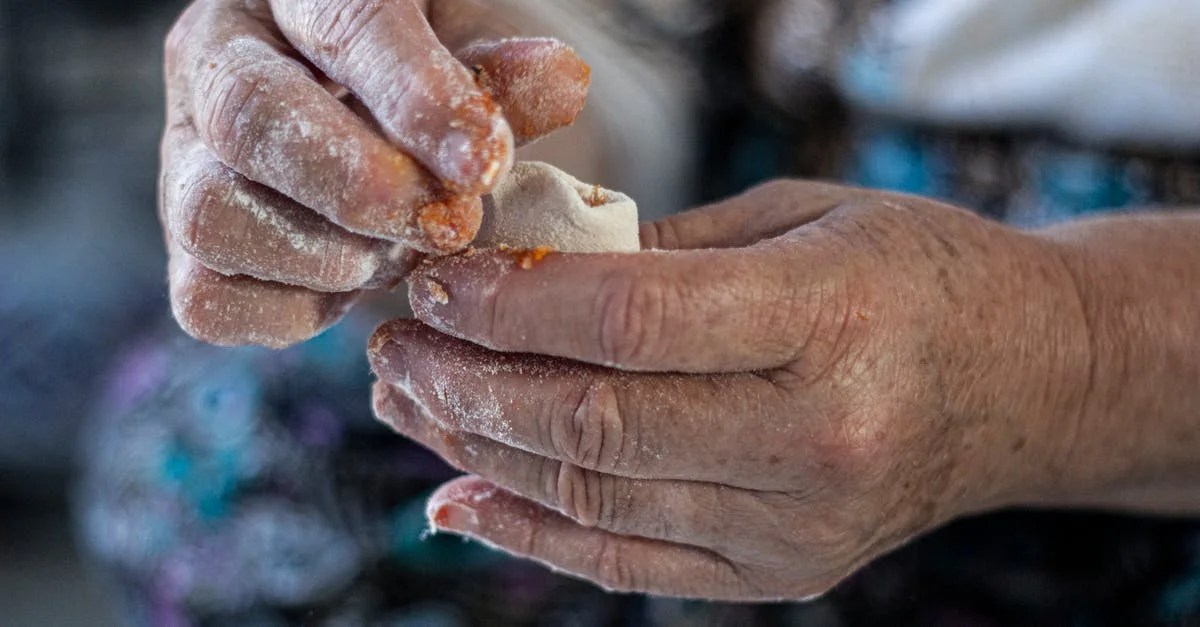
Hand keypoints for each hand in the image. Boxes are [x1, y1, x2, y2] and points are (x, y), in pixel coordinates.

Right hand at [161, 0, 589, 346]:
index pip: (345, 22)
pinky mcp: (187, 251)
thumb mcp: (480, 63)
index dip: (415, 97)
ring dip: (330, 255)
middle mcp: (216, 63)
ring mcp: (185, 159)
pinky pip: (209, 299)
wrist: (393, 147)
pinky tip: (355, 286)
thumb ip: (507, 77)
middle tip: (448, 225)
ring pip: (212, 213)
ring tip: (406, 255)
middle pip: (250, 117)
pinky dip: (295, 309)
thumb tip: (559, 79)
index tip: (481, 162)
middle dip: (363, 187)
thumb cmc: (438, 91)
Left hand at [368, 180, 1095, 599]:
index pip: (630, 321)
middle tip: (398, 347)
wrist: (1026, 378)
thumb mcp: (799, 219)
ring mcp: (800, 524)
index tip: (438, 283)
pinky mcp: (781, 573)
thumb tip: (521, 272)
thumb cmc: (914, 275)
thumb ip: (662, 252)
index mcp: (830, 318)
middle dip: (470, 383)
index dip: (510, 304)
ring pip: (595, 500)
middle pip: (594, 423)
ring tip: (412, 406)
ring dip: (480, 452)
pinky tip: (461, 497)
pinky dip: (532, 534)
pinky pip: (629, 562)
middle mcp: (818, 436)